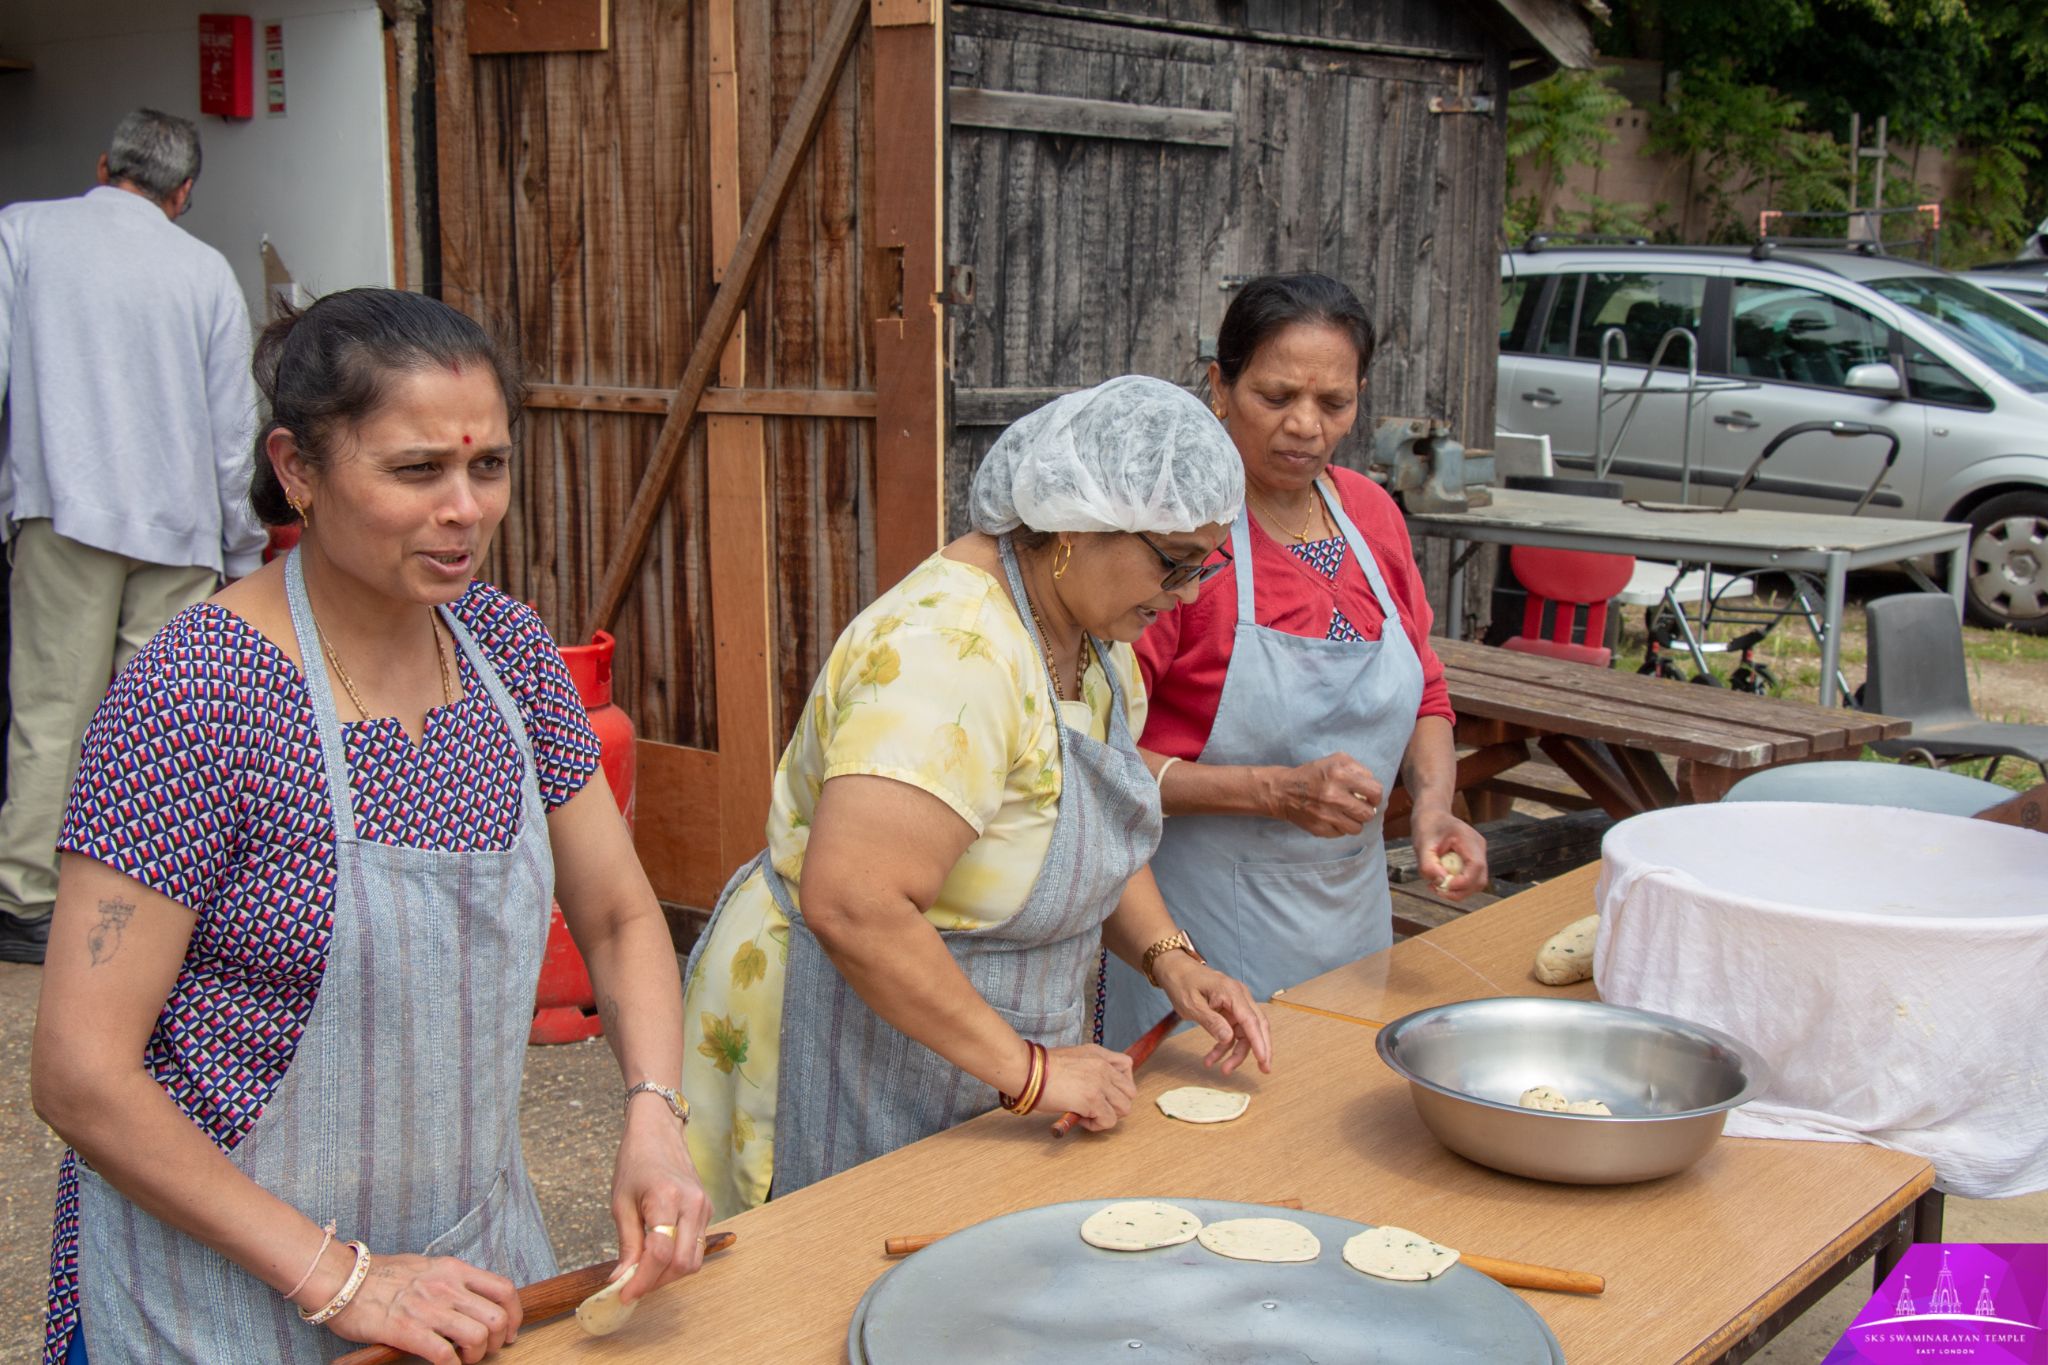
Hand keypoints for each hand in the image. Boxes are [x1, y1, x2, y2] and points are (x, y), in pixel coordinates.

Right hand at [324, 1251, 520, 1363]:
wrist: (342, 1280)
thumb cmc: (380, 1276)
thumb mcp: (425, 1266)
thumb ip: (450, 1280)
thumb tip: (471, 1299)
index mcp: (453, 1270)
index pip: (503, 1289)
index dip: (515, 1315)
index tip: (510, 1331)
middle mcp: (446, 1287)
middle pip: (496, 1317)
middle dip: (498, 1341)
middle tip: (487, 1351)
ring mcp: (428, 1309)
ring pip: (477, 1337)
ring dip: (476, 1356)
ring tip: (464, 1359)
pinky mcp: (407, 1331)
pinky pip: (444, 1355)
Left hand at [609, 1097, 714, 1303]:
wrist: (659, 1133)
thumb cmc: (635, 1162)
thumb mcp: (621, 1203)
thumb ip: (626, 1244)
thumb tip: (622, 1280)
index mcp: (667, 1198)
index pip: (660, 1253)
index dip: (642, 1280)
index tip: (624, 1295)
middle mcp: (693, 1204)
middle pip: (683, 1263)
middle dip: (657, 1282)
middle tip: (633, 1286)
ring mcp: (705, 1207)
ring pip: (694, 1260)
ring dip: (669, 1274)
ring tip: (644, 1272)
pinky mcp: (708, 1211)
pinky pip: (696, 1247)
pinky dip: (677, 1259)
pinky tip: (657, 1256)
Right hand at [1035, 1044, 1136, 1131]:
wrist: (1027, 1070)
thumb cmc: (1040, 1067)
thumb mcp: (1072, 1056)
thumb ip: (1088, 1066)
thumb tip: (1093, 1085)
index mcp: (1098, 1054)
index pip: (1127, 1066)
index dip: (1120, 1083)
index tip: (1106, 1091)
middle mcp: (1103, 1067)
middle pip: (1130, 1091)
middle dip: (1116, 1103)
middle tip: (1097, 1106)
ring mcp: (1100, 1084)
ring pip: (1124, 1108)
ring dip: (1108, 1115)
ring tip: (1089, 1114)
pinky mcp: (1093, 1101)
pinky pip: (1109, 1120)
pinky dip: (1096, 1125)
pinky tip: (1080, 1118)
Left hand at [1153, 953, 1273, 1076]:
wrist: (1176, 970)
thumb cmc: (1182, 983)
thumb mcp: (1192, 1005)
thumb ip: (1211, 1022)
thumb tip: (1229, 1038)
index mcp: (1232, 993)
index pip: (1251, 1020)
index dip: (1259, 1042)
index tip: (1263, 1060)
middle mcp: (1240, 997)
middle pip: (1257, 1026)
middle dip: (1260, 1049)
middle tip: (1264, 1070)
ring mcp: (1236, 1004)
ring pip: (1245, 1033)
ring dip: (1237, 1053)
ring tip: (1224, 1070)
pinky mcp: (1230, 1011)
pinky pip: (1233, 1032)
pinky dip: (1225, 1046)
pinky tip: (1212, 1059)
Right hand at [1262, 754, 1383, 836]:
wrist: (1284, 791)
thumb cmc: (1314, 774)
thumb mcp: (1336, 760)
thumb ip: (1358, 769)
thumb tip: (1373, 787)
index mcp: (1340, 775)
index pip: (1375, 791)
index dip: (1375, 795)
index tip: (1370, 796)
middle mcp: (1334, 796)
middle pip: (1368, 813)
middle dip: (1366, 810)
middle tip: (1358, 806)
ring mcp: (1326, 815)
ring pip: (1357, 828)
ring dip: (1354, 821)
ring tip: (1347, 814)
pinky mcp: (1320, 829)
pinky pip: (1342, 834)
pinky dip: (1341, 827)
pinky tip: (1334, 818)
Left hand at [1411, 807, 1486, 899]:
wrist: (1433, 814)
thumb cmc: (1427, 826)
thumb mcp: (1421, 845)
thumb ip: (1428, 865)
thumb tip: (1440, 883)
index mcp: (1468, 839)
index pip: (1476, 866)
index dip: (1462, 882)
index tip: (1442, 886)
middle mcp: (1479, 847)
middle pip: (1479, 880)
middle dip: (1460, 891)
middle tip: (1437, 890)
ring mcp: (1479, 854)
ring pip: (1476, 883)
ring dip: (1458, 891)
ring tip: (1436, 885)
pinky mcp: (1474, 860)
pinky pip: (1470, 878)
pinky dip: (1457, 885)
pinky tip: (1440, 880)